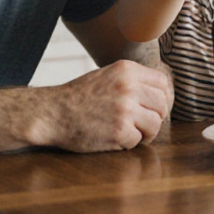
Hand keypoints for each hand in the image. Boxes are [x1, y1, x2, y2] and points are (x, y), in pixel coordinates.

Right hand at [38, 60, 171, 150]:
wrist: (50, 113)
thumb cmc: (78, 97)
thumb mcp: (107, 75)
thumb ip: (132, 80)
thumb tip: (161, 93)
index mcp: (126, 70)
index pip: (162, 84)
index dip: (161, 98)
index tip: (152, 108)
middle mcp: (128, 87)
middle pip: (162, 105)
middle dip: (155, 117)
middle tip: (143, 124)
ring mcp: (124, 110)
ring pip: (155, 124)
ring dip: (146, 132)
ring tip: (132, 133)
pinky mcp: (118, 131)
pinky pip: (138, 140)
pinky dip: (128, 143)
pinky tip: (115, 139)